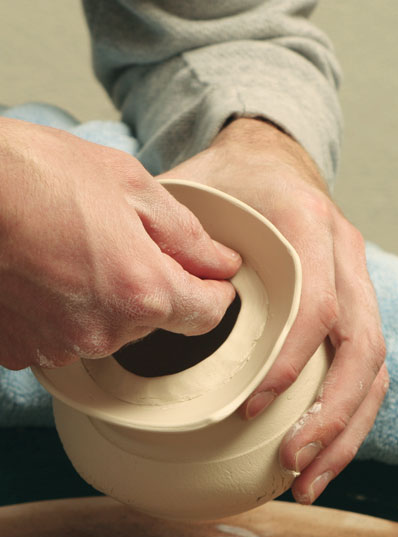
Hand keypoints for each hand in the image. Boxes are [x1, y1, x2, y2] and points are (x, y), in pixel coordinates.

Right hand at [0, 118, 240, 369]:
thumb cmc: (39, 175)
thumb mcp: (131, 186)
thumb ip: (187, 235)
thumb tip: (221, 263)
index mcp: (141, 290)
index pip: (206, 314)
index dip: (216, 293)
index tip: (213, 279)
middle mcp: (104, 331)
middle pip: (156, 318)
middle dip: (153, 283)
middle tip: (123, 239)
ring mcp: (59, 345)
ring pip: (111, 328)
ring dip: (108, 297)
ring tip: (78, 251)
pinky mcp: (24, 349)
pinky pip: (67, 334)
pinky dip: (69, 310)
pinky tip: (50, 274)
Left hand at [158, 117, 388, 503]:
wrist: (268, 157)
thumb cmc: (230, 177)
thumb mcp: (198, 188)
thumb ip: (177, 235)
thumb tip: (155, 297)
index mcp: (308, 219)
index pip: (316, 301)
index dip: (292, 359)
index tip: (252, 404)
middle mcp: (343, 249)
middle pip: (361, 342)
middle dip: (329, 412)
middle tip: (291, 463)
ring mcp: (354, 274)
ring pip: (373, 361)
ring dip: (345, 425)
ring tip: (308, 475)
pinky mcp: (352, 296)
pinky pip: (366, 359)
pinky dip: (348, 407)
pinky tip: (322, 443)